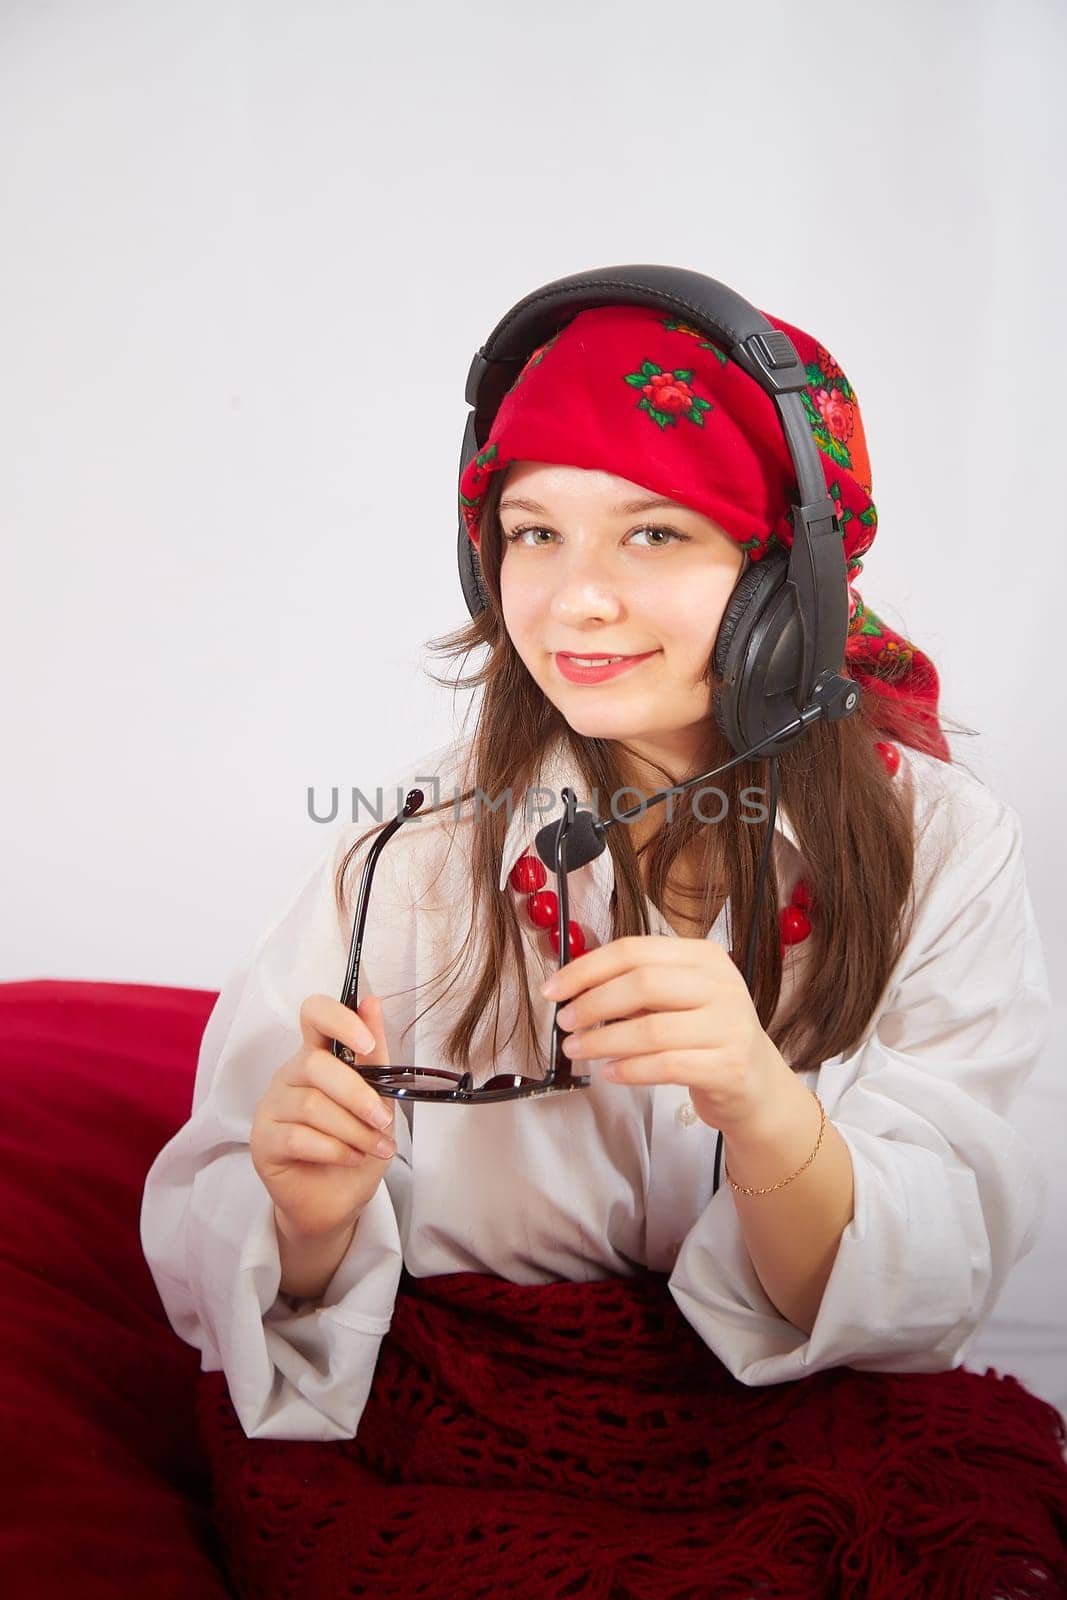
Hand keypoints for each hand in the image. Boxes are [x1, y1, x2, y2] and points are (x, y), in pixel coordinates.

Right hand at [250, 992, 396, 1238]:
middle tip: (384, 1120)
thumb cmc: (356, 1143)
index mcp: (317, 1055)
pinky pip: (298, 1137)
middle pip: (315, 1064)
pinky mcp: (262, 1141)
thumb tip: (373, 1002)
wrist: (338, 1199)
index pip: (314, 1014)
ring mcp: (271, 1107)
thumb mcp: (378, 1098)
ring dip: (353, 1129)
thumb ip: (375, 1054)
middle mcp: (289, 1075)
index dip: (339, 1020)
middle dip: (358, 1095)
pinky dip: (334, 1149)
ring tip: (375, 1146)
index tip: (367, 1043)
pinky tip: (350, 1157)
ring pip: (311, 1105)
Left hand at [542, 934, 787, 1135]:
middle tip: (565, 1022)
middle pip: (643, 983)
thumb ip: (636, 985)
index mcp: (705, 957)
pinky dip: (630, 1069)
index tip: (554, 989)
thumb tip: (572, 983)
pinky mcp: (730, 1067)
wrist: (757, 1086)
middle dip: (592, 1003)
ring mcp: (731, 1025)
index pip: (635, 950)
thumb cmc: (705, 1037)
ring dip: (603, 1041)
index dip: (587, 968)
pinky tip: (610, 1073)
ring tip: (577, 1049)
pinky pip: (667, 1066)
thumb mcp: (678, 999)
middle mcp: (722, 985)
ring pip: (651, 1029)